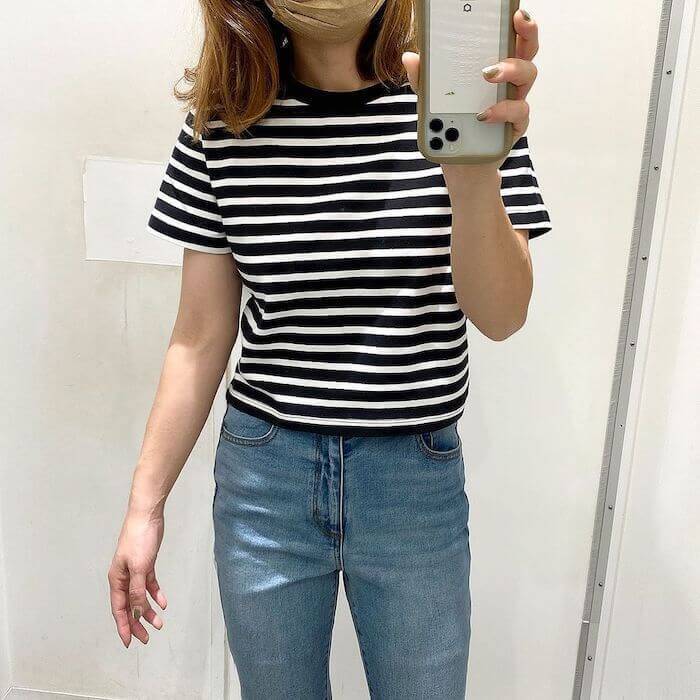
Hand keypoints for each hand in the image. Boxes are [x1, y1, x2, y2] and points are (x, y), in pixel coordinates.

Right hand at [108, 511, 166, 646]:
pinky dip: (155, 593)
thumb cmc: (139, 538)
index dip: (123, 626)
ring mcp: (135, 570)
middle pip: (129, 606)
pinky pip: (149, 584)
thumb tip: (135, 612)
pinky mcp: (146, 563)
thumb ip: (137, 590)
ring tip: (159, 623)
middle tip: (146, 638)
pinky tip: (163, 602)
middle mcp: (123, 577)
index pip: (119, 609)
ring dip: (148, 610)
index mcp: (117, 579)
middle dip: (136, 623)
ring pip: (140, 596)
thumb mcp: (139, 567)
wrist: (147, 515)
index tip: (129, 642)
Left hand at [402, 8, 539, 165]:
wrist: (462, 166)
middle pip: (528, 51)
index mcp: (494, 70)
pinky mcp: (515, 127)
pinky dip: (502, 111)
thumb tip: (410, 57)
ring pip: (528, 76)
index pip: (510, 40)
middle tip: (517, 22)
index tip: (514, 10)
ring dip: (510, 69)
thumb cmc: (454, 128)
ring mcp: (515, 103)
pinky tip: (484, 114)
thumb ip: (425, 81)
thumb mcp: (434, 103)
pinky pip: (519, 113)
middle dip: (527, 33)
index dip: (517, 23)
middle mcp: (509, 83)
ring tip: (488, 73)